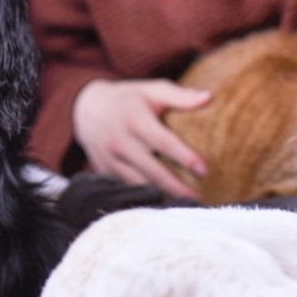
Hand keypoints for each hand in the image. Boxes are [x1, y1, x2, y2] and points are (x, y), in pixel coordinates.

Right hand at [71, 78, 210, 198]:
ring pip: (139, 184)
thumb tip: (209, 98)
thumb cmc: (129, 98)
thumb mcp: (152, 90)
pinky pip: (127, 188)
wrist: (87, 108)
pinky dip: (145, 197)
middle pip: (153, 171)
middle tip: (198, 200)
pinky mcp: (105, 172)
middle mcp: (121, 141)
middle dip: (176, 188)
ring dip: (162, 196)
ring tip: (185, 206)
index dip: (184, 157)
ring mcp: (111, 159)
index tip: (204, 171)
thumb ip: (180, 96)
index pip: (163, 142)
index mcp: (135, 119)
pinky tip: (163, 204)